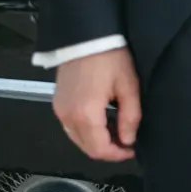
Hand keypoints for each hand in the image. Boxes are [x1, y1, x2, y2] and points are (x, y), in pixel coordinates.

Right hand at [52, 47, 140, 161]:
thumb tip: (128, 139)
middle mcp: (68, 116)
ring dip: (97, 140)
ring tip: (118, 129)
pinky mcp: (58, 103)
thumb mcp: (128, 86)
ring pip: (78, 139)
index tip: (132, 150)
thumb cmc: (110, 57)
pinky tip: (103, 120)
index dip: (117, 154)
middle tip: (127, 141)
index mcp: (85, 114)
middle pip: (86, 148)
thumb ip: (130, 116)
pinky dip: (87, 130)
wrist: (87, 37)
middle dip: (108, 149)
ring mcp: (60, 110)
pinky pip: (71, 126)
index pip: (99, 149)